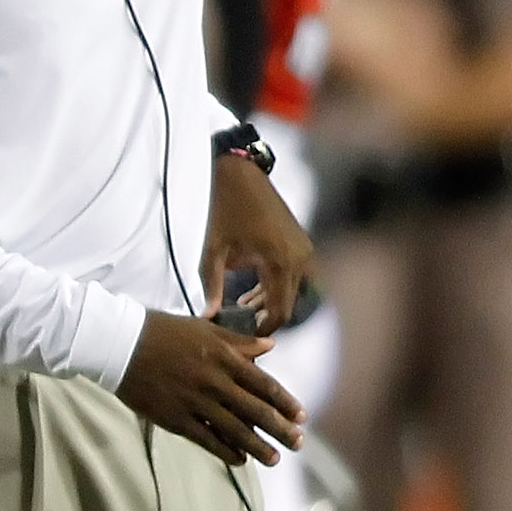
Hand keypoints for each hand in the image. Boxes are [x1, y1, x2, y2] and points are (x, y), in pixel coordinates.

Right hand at [114, 310, 302, 467]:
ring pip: (235, 430)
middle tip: (297, 443)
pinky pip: (207, 440)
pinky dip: (225, 452)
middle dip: (281, 430)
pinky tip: (239, 460)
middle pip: (257, 412)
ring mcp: (196, 403)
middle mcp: (215, 383)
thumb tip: (270, 347)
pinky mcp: (176, 418)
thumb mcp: (204, 329)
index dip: (286, 403)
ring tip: (274, 459)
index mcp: (225, 358)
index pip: (265, 385)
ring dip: (258, 447)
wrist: (120, 344)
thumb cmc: (162, 332)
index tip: (301, 416)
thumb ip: (238, 341)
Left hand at [203, 148, 313, 329]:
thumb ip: (210, 285)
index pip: (281, 310)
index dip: (266, 328)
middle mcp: (300, 258)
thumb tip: (207, 316)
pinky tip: (250, 293)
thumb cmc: (226, 209)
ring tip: (240, 307)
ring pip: (293, 290)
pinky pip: (294, 275)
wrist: (242, 175)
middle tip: (240, 324)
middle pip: (289, 303)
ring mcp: (304, 250)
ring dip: (270, 302)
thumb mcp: (213, 249)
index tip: (246, 335)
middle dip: (267, 317)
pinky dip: (275, 286)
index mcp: (280, 262)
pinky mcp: (302, 244)